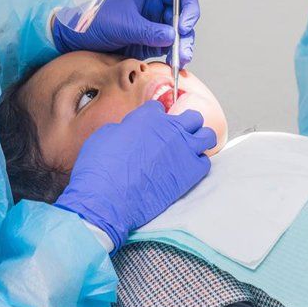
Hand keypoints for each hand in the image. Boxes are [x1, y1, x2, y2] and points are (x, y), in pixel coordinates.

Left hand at [52, 0, 199, 64]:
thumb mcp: (123, 25)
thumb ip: (149, 30)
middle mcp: (155, 8)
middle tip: (183, 51)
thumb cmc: (94, 22)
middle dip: (187, 35)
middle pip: (184, 18)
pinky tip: (173, 64)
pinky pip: (170, 49)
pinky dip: (174, 57)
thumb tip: (172, 36)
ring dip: (183, 48)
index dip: (188, 9)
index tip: (183, 26)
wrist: (77, 40)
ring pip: (180, 36)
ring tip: (179, 61)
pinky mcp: (151, 43)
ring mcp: (154, 26)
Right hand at [55, 102, 214, 250]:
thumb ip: (125, 129)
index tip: (152, 127)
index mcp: (148, 117)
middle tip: (175, 136)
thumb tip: (130, 133)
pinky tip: (187, 170)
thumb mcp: (105, 136)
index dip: (155, 118)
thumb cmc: (101, 168)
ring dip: (199, 140)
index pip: (160, 108)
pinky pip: (205, 162)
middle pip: (191, 116)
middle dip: (184, 124)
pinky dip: (198, 164)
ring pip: (206, 135)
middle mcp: (170, 129)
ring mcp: (183, 150)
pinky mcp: (190, 173)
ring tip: (189, 149)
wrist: (107, 199)